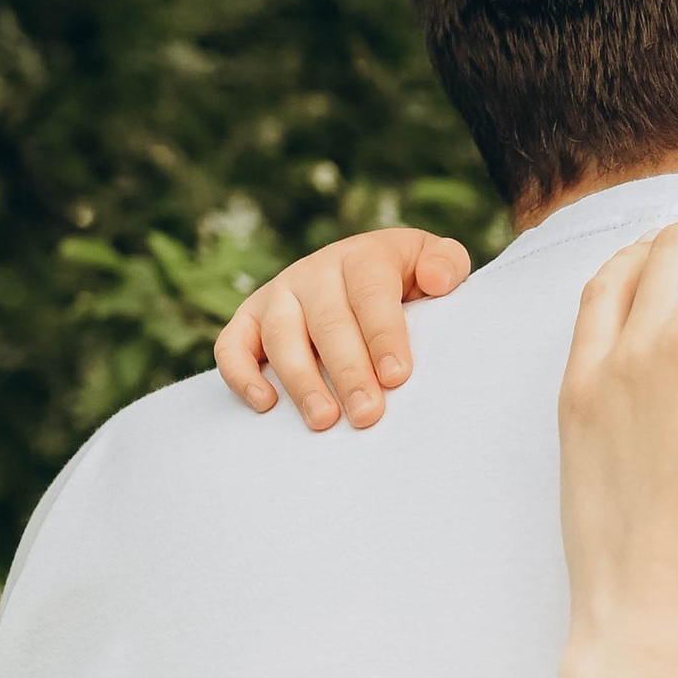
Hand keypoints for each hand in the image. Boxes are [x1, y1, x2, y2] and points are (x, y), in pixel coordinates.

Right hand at [215, 224, 472, 428]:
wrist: (363, 275)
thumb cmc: (407, 281)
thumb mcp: (434, 262)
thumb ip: (446, 263)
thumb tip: (437, 278)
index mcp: (363, 256)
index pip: (371, 293)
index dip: (383, 335)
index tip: (397, 377)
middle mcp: (314, 271)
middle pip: (327, 320)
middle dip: (348, 370)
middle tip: (368, 414)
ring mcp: (278, 294)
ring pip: (280, 334)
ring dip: (301, 380)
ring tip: (324, 420)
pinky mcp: (249, 319)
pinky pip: (232, 345)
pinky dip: (240, 374)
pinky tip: (266, 405)